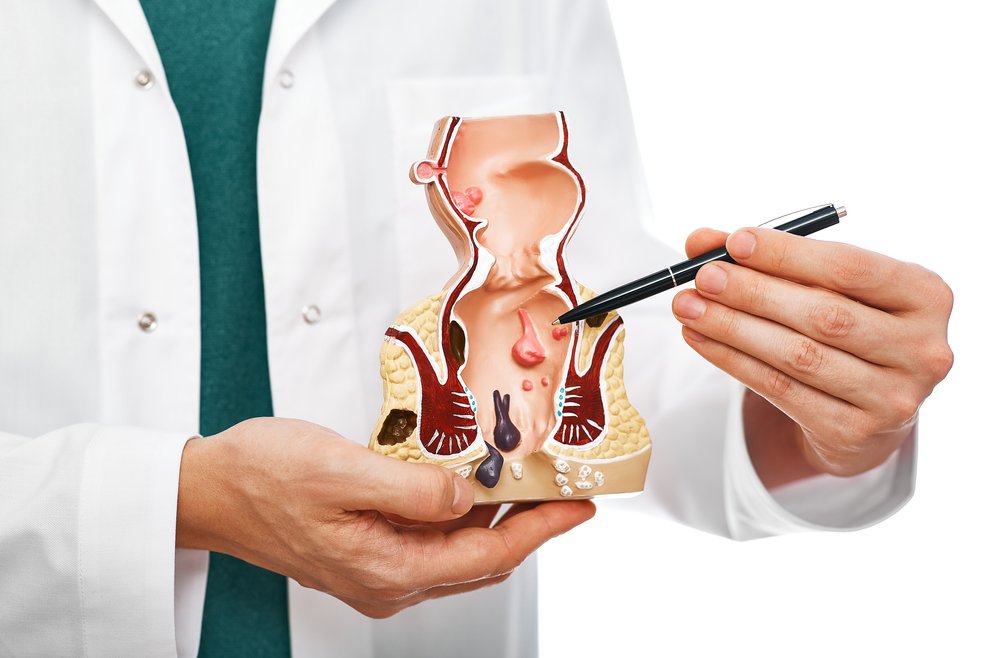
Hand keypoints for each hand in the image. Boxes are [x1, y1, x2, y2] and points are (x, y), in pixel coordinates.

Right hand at [177, 418, 594, 617]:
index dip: (540, 530)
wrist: (210, 488)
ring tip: (528, 481)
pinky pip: (433, 537)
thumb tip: (466, 497)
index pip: (487, 554)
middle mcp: (388, 580)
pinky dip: (462, 512)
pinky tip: (471, 483)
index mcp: (387, 568)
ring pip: (459, 548)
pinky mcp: (369, 549)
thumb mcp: (342, 471)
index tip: (577, 508)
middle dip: (528, 523)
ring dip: (497, 516)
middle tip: (563, 489)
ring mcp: (378, 568)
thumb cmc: (261, 478)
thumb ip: (413, 488)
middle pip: (481, 556)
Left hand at [671, 227, 953, 484]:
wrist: (867, 410)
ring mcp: (893, 397)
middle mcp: (922, 348)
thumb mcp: (824, 286)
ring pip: (797, 356)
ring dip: (732, 328)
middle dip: (753, 292)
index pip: (850, 267)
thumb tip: (700, 240)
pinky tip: (700, 338)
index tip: (734, 241)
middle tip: (702, 277)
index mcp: (926, 295)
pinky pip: (780, 389)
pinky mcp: (855, 432)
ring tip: (687, 306)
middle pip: (823, 315)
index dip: (788, 255)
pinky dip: (732, 360)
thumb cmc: (845, 327)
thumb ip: (770, 259)